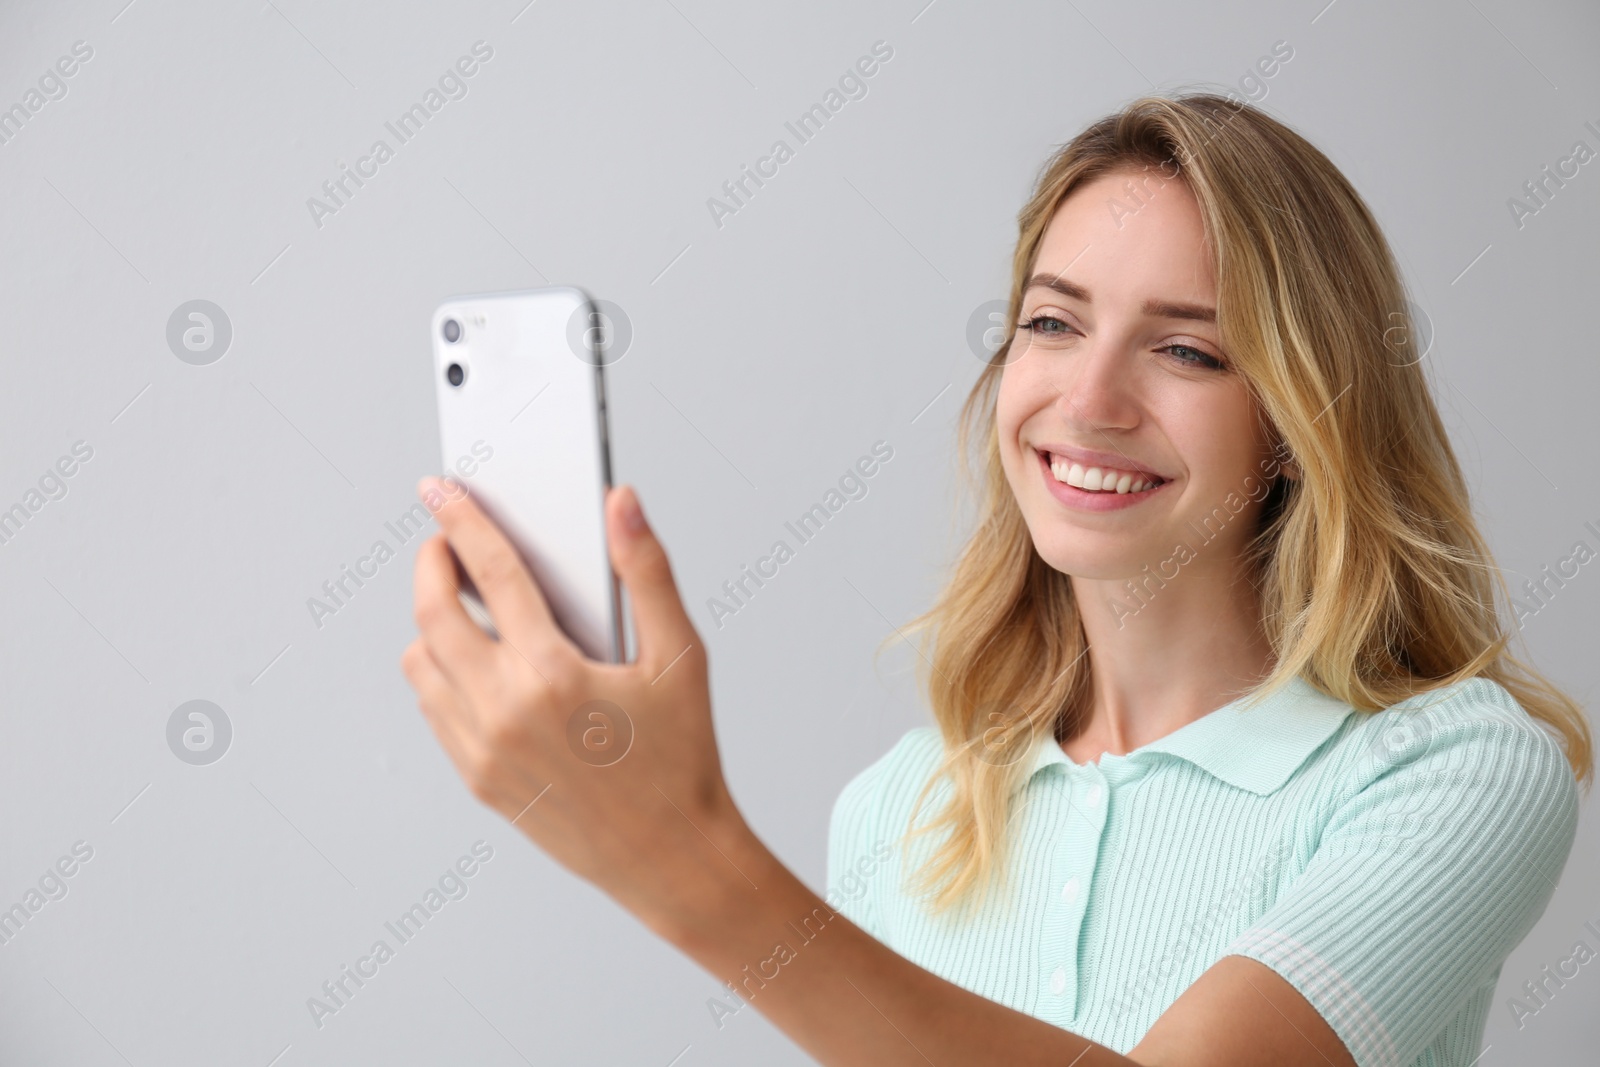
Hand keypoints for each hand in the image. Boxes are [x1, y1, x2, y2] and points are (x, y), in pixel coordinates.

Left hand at [400, 477, 746, 933]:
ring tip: (468, 606)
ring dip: (432, 623)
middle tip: (446, 542)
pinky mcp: (477, 780)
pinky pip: (433, 709)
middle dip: (430, 564)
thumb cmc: (682, 759)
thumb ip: (647, 571)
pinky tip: (480, 662)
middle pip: (431, 613)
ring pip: (420, 663)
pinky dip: (441, 673)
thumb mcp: (681, 658)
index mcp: (554, 674)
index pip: (491, 573)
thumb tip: (621, 504)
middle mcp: (505, 711)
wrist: (671, 857)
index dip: (462, 521)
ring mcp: (482, 751)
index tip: (442, 489)